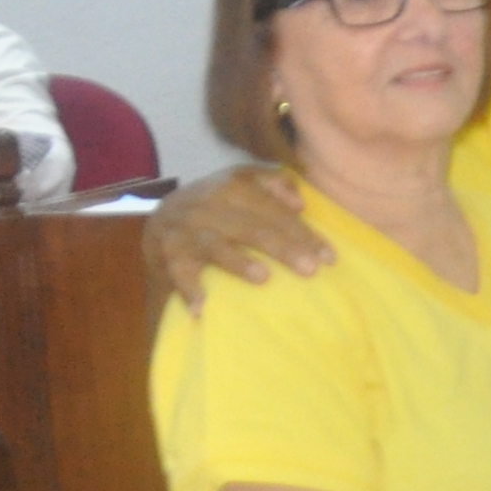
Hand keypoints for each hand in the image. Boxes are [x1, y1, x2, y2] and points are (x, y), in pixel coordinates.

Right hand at [142, 163, 326, 311]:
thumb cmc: (217, 205)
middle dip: (283, 248)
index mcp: (232, 187)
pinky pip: (179, 273)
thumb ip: (273, 183)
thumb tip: (300, 202)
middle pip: (251, 229)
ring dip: (239, 263)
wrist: (161, 218)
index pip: (274, 212)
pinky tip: (201, 308)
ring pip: (217, 247)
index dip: (303, 233)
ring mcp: (187, 231)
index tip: (329, 257)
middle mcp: (209, 206)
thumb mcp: (242, 182)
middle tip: (310, 269)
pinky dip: (188, 290)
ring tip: (264, 278)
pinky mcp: (168, 254)